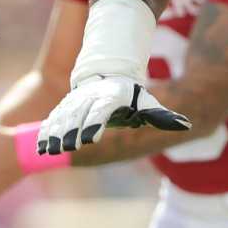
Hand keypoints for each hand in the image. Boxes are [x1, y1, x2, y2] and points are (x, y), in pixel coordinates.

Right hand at [38, 76, 189, 153]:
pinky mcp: (64, 109)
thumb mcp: (148, 103)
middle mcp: (89, 99)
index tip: (90, 136)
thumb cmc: (131, 96)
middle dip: (72, 132)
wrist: (108, 76)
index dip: (95, 122)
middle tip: (68, 147)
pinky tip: (40, 149)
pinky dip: (46, 133)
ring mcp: (74, 103)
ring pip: (63, 119)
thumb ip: (164, 116)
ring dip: (55, 135)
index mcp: (110, 98)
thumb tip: (186, 125)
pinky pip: (52, 121)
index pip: (102, 111)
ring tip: (50, 151)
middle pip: (79, 116)